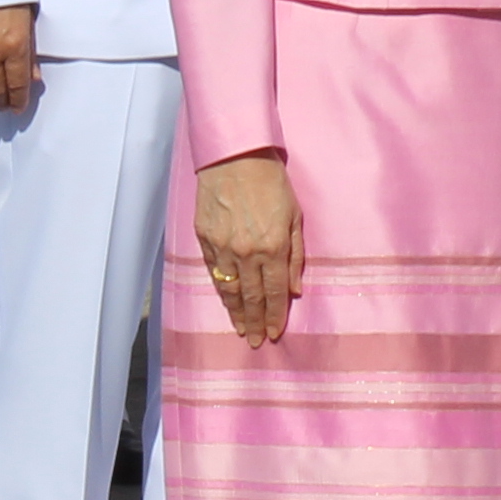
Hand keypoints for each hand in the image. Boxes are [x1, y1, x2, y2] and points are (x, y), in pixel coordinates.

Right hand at [198, 150, 303, 347]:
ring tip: (241, 330)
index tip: (276, 334)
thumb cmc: (271, 182)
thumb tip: (294, 289)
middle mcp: (247, 253)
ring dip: (236, 313)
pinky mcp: (205, 239)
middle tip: (257, 342)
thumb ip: (295, 255)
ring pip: (229, 290)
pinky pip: (213, 273)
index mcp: (273, 247)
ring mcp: (223, 248)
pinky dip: (220, 291)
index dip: (276, 316)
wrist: (234, 157)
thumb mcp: (295, 216)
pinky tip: (225, 303)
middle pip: (252, 298)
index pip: (275, 292)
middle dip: (256, 322)